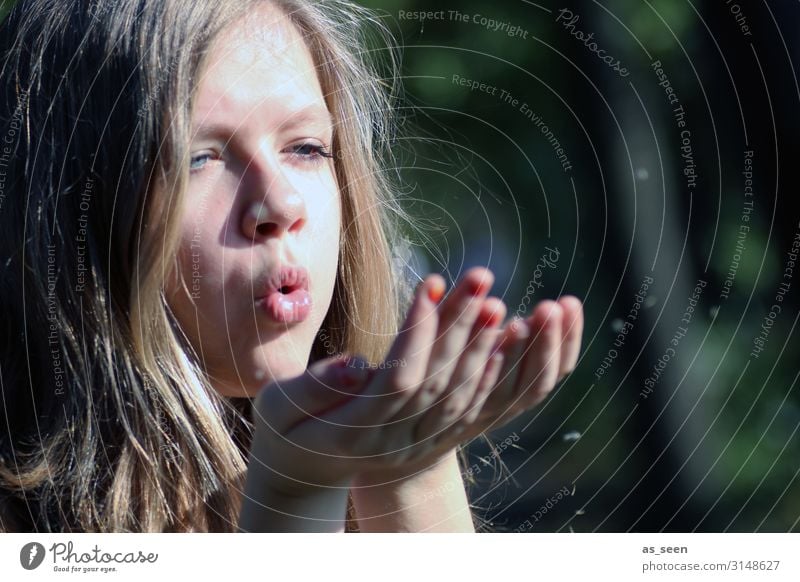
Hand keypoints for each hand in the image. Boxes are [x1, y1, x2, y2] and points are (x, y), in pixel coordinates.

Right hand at [248, 267, 582, 494]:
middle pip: (437, 382)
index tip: (433, 282)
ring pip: (458, 397)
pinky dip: (487, 377)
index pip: (398, 377)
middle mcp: (392, 444)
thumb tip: (357, 364)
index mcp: (353, 431)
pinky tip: (500, 343)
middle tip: (480, 278)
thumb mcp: (279, 406)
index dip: (419, 332)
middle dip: (461, 327)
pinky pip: (466, 411)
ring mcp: (415, 448)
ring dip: (482, 349)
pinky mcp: (430, 444)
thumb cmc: (286, 427)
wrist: (305, 472)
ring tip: (494, 302)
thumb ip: (315, 387)